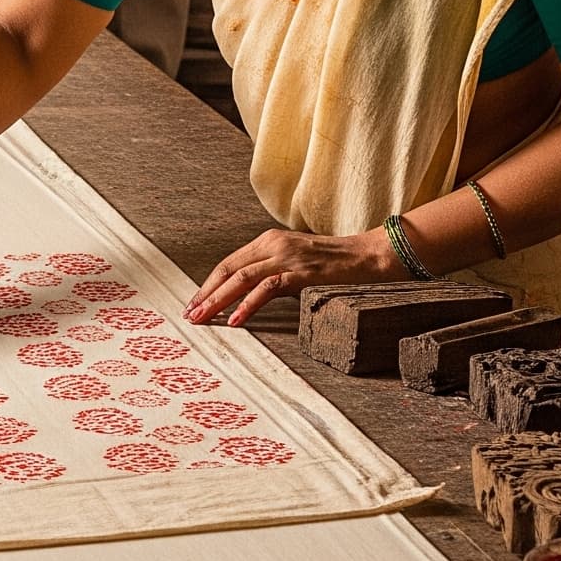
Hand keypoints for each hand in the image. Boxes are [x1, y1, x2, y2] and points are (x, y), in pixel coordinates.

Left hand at [186, 227, 400, 326]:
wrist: (371, 256)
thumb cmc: (335, 264)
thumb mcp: (296, 263)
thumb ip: (272, 272)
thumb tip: (246, 295)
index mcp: (269, 241)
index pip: (229, 263)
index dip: (208, 284)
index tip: (194, 303)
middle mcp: (274, 244)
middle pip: (229, 269)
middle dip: (205, 294)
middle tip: (189, 315)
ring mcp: (288, 257)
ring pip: (242, 278)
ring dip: (218, 300)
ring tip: (203, 319)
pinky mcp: (302, 273)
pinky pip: (268, 289)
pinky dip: (248, 304)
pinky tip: (236, 320)